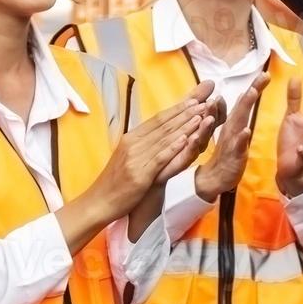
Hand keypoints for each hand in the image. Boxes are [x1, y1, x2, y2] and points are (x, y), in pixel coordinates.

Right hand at [72, 83, 217, 225]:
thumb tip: (159, 132)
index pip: (157, 119)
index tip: (195, 100)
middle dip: (186, 113)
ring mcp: (135, 159)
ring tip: (202, 116)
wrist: (98, 203)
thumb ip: (143, 144)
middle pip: (163, 125)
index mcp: (131, 138)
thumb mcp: (128, 158)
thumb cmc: (116, 182)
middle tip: (205, 102)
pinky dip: (173, 147)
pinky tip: (186, 139)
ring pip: (164, 139)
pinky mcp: (139, 175)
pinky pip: (159, 158)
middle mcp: (133, 144)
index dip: (177, 109)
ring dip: (185, 126)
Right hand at [194, 74, 268, 201]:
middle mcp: (231, 127)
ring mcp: (231, 140)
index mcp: (234, 122)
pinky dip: (241, 137)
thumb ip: (235, 113)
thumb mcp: (232, 132)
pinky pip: (237, 146)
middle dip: (252, 90)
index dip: (255, 87)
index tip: (266, 73)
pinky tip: (246, 130)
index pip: (245, 101)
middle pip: (242, 105)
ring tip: (252, 92)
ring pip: (237, 121)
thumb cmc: (226, 153)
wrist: (214, 177)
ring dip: (244, 107)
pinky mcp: (233, 155)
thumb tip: (236, 96)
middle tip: (263, 75)